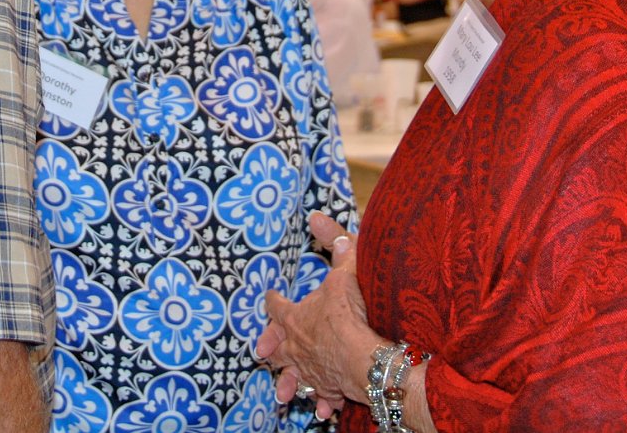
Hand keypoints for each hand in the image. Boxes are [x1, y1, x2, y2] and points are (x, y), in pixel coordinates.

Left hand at [257, 213, 376, 414]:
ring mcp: (312, 370)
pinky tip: (320, 409)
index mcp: (296, 318)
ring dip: (289, 384)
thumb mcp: (346, 271)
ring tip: (282, 394)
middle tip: (261, 350)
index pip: (277, 306)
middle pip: (278, 348)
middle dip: (271, 348)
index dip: (273, 300)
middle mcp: (298, 347)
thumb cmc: (350, 314)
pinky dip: (321, 402)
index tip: (269, 296)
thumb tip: (316, 217)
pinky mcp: (329, 387)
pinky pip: (322, 396)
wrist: (364, 358)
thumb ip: (336, 244)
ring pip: (294, 378)